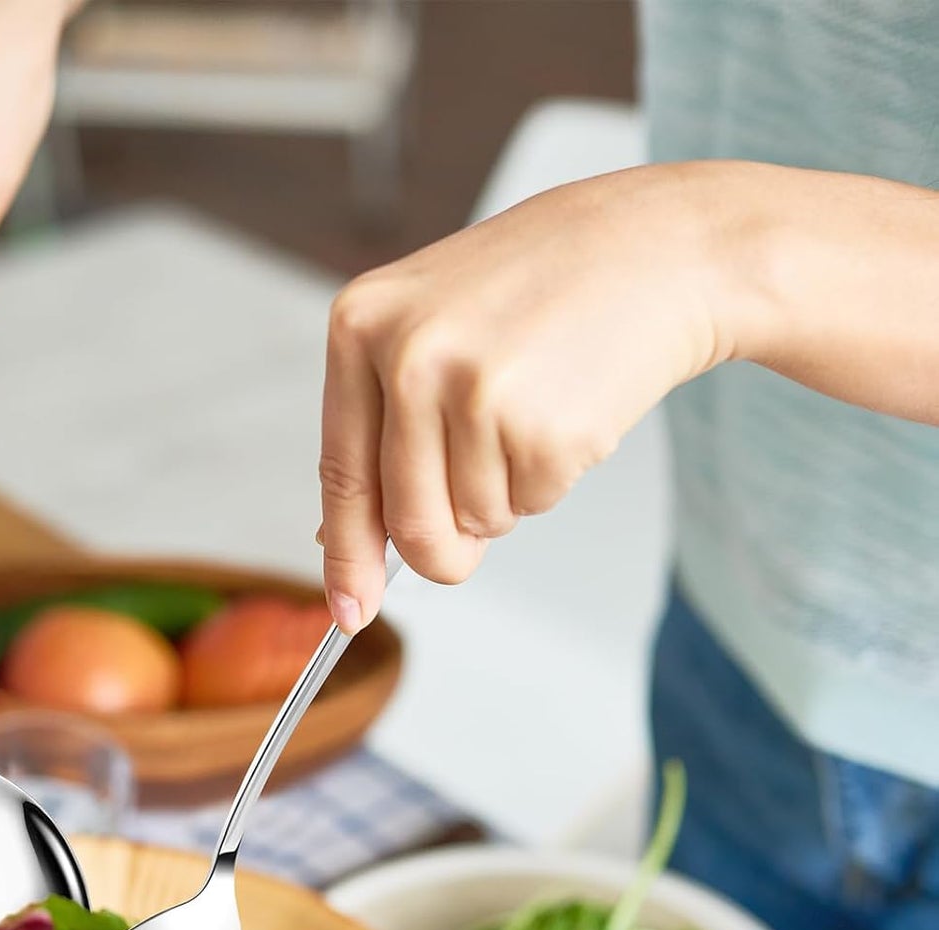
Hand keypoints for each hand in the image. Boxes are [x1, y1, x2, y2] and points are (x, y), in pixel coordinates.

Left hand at [317, 162, 748, 630]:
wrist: (661, 245)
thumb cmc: (542, 287)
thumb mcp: (433, 323)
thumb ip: (383, 423)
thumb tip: (345, 539)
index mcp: (361, 325)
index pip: (341, 473)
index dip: (347, 557)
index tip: (350, 611)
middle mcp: (406, 356)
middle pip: (407, 523)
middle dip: (445, 548)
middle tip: (476, 525)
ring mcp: (474, 392)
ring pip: (474, 521)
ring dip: (507, 494)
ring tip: (533, 410)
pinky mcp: (541, 427)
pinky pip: (533, 505)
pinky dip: (554, 479)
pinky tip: (570, 407)